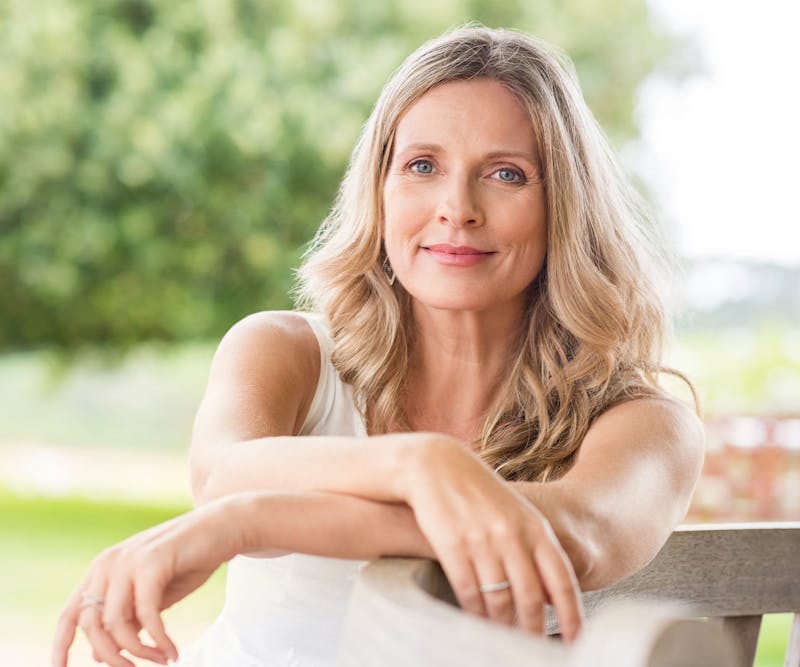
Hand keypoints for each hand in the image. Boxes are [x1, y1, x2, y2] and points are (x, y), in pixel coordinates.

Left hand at [52, 499, 241, 666]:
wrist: (224, 527)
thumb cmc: (189, 561)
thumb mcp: (153, 596)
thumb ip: (127, 619)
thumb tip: (99, 655)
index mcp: (103, 568)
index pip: (70, 614)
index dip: (60, 646)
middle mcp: (108, 562)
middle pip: (91, 626)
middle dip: (112, 657)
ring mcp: (129, 560)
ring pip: (116, 624)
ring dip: (139, 652)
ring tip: (162, 660)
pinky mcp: (152, 563)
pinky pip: (146, 615)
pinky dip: (159, 639)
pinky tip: (173, 651)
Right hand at [404, 436, 583, 640]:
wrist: (436, 466)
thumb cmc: (480, 494)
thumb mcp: (516, 514)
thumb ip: (536, 550)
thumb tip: (553, 596)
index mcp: (534, 527)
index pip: (561, 580)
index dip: (572, 615)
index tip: (576, 641)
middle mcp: (512, 536)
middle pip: (531, 597)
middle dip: (533, 630)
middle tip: (532, 649)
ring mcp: (482, 541)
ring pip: (499, 601)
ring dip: (502, 627)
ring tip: (503, 640)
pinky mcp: (452, 546)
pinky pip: (469, 593)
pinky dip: (474, 614)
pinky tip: (476, 622)